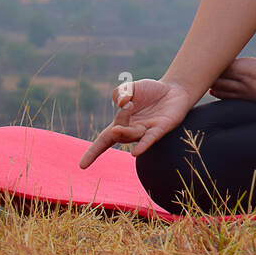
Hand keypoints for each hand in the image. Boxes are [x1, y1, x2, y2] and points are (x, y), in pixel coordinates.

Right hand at [78, 78, 194, 168]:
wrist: (174, 89)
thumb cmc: (149, 92)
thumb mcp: (130, 88)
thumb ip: (120, 92)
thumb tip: (122, 102)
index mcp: (121, 123)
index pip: (103, 140)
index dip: (93, 152)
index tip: (82, 166)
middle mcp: (133, 131)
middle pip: (118, 134)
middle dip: (119, 121)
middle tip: (127, 104)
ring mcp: (147, 132)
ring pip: (132, 135)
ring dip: (127, 127)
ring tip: (129, 107)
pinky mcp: (161, 129)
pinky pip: (150, 139)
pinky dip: (143, 145)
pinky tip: (135, 152)